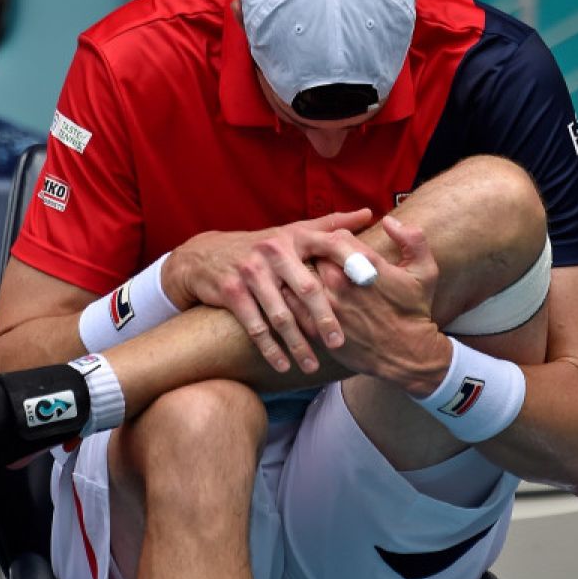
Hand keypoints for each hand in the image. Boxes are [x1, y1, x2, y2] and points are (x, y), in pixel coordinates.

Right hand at [162, 209, 372, 372]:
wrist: (206, 255)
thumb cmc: (263, 247)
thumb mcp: (294, 231)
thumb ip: (332, 225)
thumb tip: (369, 213)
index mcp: (296, 236)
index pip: (330, 244)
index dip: (352, 260)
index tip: (371, 282)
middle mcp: (274, 250)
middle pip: (306, 288)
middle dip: (325, 318)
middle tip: (340, 343)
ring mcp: (251, 270)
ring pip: (280, 314)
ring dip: (297, 343)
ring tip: (312, 365)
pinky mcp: (231, 290)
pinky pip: (254, 325)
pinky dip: (270, 348)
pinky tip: (283, 365)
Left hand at [286, 216, 451, 395]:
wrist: (406, 355)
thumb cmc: (414, 311)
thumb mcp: (425, 272)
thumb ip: (412, 238)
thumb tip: (389, 220)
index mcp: (364, 265)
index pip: (335, 235)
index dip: (336, 238)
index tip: (339, 246)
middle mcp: (341, 282)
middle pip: (313, 254)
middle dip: (315, 253)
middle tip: (318, 258)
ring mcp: (327, 305)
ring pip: (299, 277)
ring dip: (301, 274)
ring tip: (305, 275)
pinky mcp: (317, 327)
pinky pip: (294, 305)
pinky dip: (294, 298)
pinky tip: (302, 298)